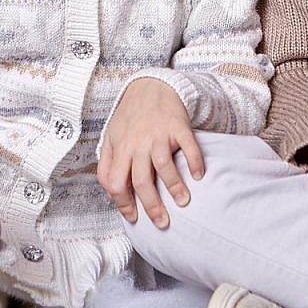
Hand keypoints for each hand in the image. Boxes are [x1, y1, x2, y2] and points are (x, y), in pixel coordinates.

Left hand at [98, 78, 201, 228]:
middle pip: (142, 182)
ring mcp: (159, 135)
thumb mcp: (110, 137)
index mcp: (120, 149)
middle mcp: (138, 144)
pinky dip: (195, 163)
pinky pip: (188, 147)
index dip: (123, 204)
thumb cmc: (130, 116)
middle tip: (163, 222)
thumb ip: (108, 163)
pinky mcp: (178, 126)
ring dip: (175, 188)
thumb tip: (111, 191)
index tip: (135, 217)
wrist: (151, 85)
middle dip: (152, 207)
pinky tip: (199, 175)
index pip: (115, 184)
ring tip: (184, 202)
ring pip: (164, 167)